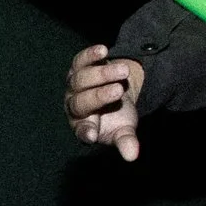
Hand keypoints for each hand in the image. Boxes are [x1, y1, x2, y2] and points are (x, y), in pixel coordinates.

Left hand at [65, 45, 142, 161]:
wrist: (118, 91)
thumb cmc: (118, 116)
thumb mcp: (124, 129)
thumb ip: (126, 141)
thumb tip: (132, 156)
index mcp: (83, 126)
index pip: (81, 130)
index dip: (85, 132)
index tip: (92, 135)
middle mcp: (74, 106)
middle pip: (81, 102)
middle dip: (99, 96)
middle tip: (119, 91)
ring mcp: (74, 85)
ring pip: (81, 79)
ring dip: (102, 74)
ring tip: (124, 71)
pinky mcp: (78, 67)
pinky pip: (81, 60)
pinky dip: (91, 54)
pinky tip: (103, 50)